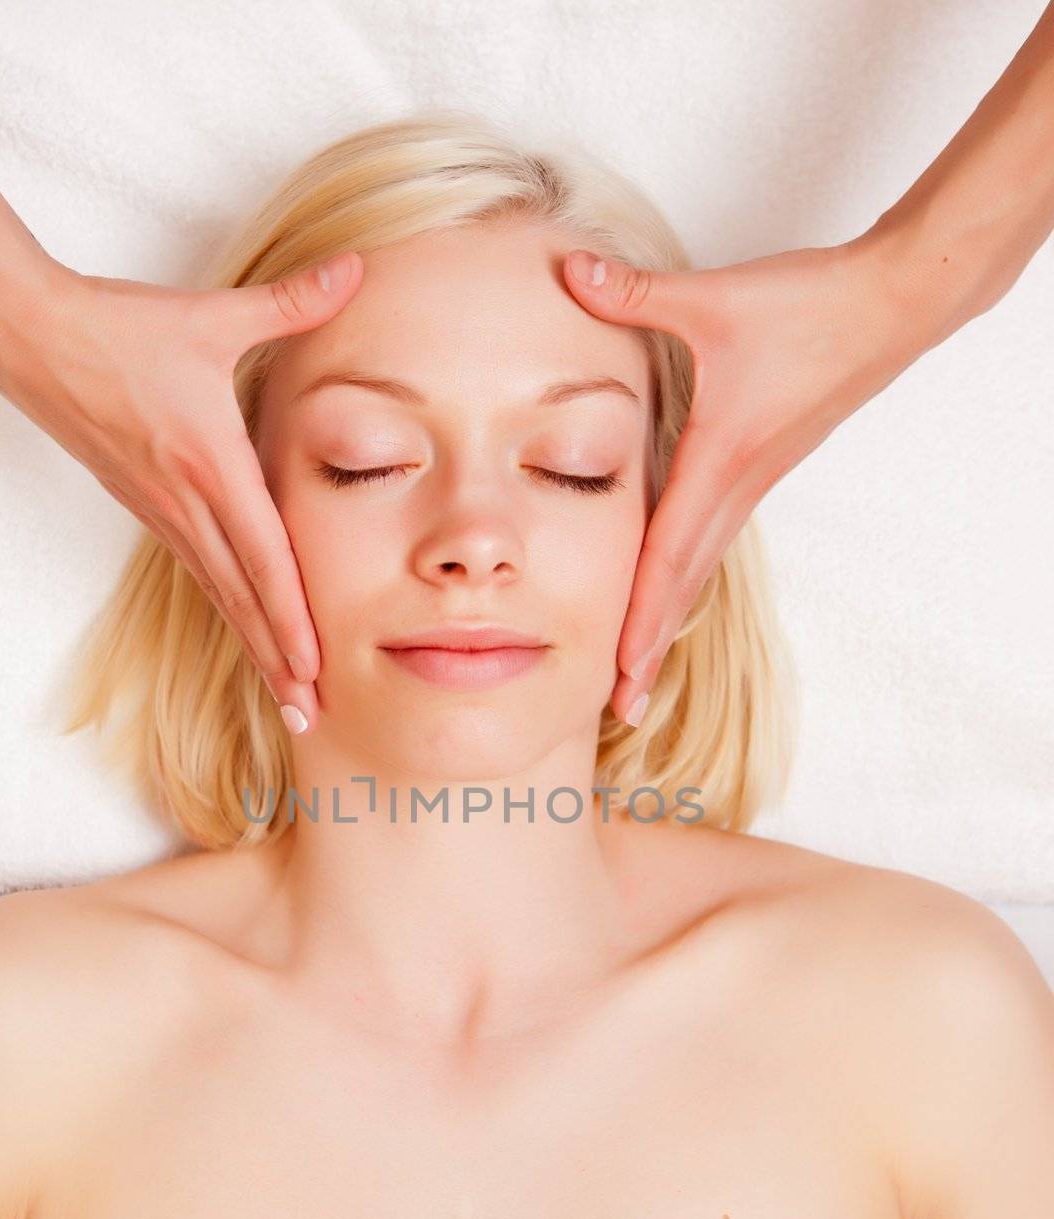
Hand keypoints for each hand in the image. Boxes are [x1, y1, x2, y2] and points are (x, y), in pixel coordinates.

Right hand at [0, 250, 363, 730]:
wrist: (35, 339)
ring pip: (221, 596)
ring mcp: (166, 514)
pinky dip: (231, 612)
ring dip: (255, 648)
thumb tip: (356, 268)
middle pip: (244, 599)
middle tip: (311, 714)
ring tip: (287, 697)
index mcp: (212, 466)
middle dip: (280, 659)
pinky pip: (200, 575)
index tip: (316, 665)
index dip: (292, 616)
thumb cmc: (123, 329)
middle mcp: (189, 504)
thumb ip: (292, 300)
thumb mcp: (213, 314)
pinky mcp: (150, 511)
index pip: (263, 558)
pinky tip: (248, 636)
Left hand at [563, 232, 926, 724]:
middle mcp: (737, 487)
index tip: (617, 675)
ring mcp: (753, 483)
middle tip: (619, 706)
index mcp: (719, 462)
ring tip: (638, 669)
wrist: (892, 305)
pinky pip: (714, 539)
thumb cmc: (811, 306)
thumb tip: (568, 271)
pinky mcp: (762, 468)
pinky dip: (687, 577)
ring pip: (701, 568)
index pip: (666, 559)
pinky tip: (670, 588)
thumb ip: (634, 291)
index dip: (637, 619)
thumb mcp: (714, 298)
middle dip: (647, 648)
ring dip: (667, 620)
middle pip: (683, 585)